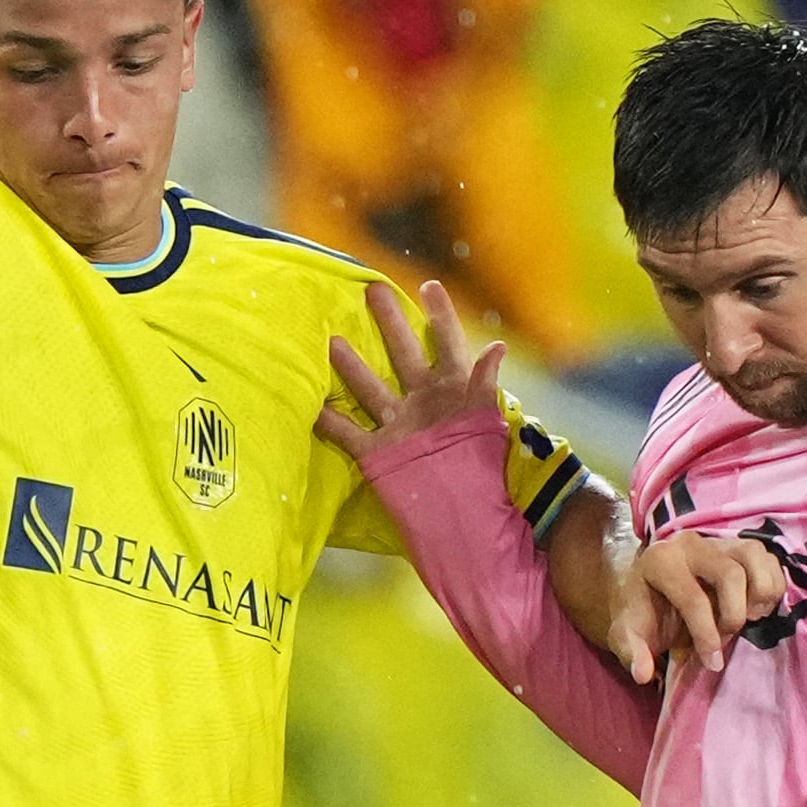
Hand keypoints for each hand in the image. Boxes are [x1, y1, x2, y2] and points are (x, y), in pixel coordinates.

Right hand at [316, 277, 510, 467]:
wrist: (465, 521)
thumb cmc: (482, 472)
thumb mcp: (487, 422)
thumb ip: (485, 383)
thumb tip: (497, 347)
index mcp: (453, 392)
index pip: (447, 344)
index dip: (440, 315)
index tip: (429, 285)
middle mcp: (424, 403)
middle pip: (404, 353)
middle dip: (389, 322)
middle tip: (372, 288)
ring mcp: (400, 428)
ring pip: (371, 388)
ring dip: (351, 366)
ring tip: (331, 340)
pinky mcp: (380, 455)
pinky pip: (348, 434)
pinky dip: (329, 421)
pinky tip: (310, 405)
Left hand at [613, 530, 794, 685]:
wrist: (654, 591)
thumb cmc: (644, 613)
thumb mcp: (628, 633)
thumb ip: (631, 650)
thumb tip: (642, 674)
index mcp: (660, 560)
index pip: (692, 597)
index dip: (706, 635)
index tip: (712, 663)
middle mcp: (691, 543)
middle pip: (731, 574)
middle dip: (733, 616)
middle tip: (726, 638)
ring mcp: (719, 541)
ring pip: (755, 556)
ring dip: (759, 595)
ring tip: (748, 618)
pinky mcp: (740, 546)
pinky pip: (770, 560)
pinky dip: (772, 587)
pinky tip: (755, 609)